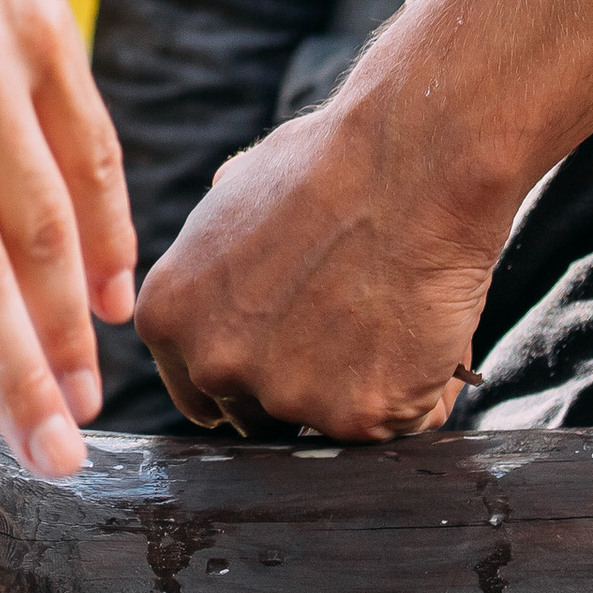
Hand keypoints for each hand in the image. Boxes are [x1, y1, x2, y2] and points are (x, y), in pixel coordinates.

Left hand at [130, 75, 506, 437]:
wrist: (411, 165)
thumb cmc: (331, 165)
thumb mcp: (232, 197)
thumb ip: (214, 259)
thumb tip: (219, 280)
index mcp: (169, 315)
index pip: (197, 388)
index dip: (246, 378)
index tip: (285, 356)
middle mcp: (211, 364)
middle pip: (253, 416)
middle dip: (296, 387)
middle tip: (346, 333)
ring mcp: (282, 396)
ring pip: (323, 425)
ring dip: (356, 392)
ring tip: (389, 319)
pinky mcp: (354, 417)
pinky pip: (387, 426)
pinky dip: (413, 394)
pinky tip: (423, 334)